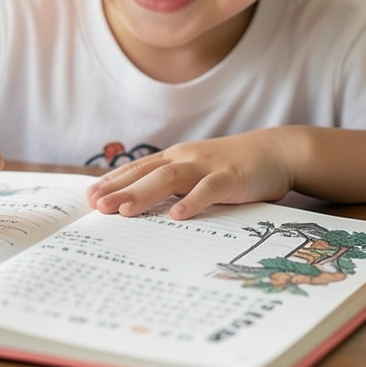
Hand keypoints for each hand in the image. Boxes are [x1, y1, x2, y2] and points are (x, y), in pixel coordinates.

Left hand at [85, 130, 293, 219]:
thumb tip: (144, 208)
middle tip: (94, 206)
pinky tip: (177, 215)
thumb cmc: (233, 168)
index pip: (138, 168)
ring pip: (169, 178)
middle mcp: (187, 158)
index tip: (89, 196)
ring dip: (143, 194)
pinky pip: (209, 189)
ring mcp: (208, 166)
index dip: (113, 181)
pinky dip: (192, 201)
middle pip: (146, 173)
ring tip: (122, 211)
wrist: (276, 151)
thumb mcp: (199, 174)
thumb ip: (176, 187)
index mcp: (176, 158)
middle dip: (119, 189)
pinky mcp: (231, 177)